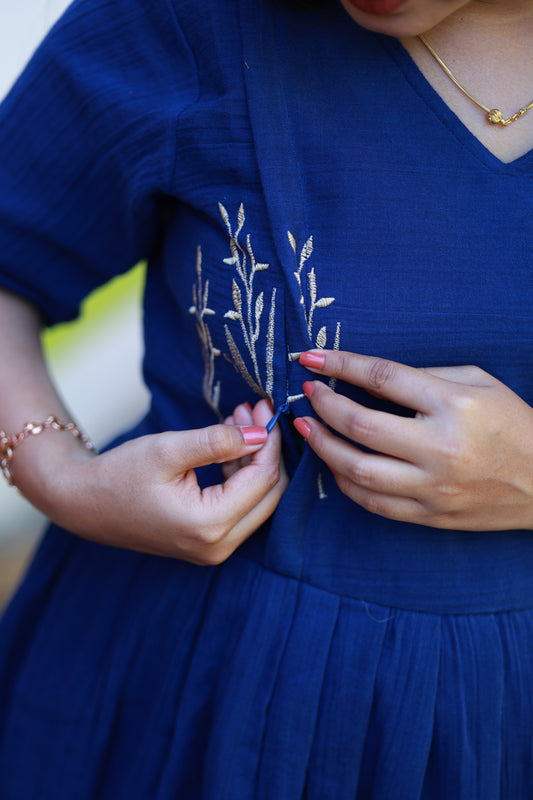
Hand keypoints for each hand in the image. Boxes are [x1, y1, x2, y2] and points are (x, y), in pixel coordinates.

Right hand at [39, 399, 287, 563]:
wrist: (82, 502)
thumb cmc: (119, 474)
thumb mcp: (168, 450)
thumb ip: (218, 441)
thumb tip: (259, 433)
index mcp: (209, 526)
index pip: (262, 480)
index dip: (268, 442)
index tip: (262, 408)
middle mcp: (217, 546)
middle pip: (268, 495)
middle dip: (266, 451)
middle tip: (255, 412)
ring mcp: (213, 549)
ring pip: (257, 501)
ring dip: (253, 460)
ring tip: (239, 420)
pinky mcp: (207, 542)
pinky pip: (239, 507)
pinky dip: (240, 475)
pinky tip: (230, 445)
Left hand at [295, 350, 532, 530]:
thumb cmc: (512, 424)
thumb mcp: (478, 382)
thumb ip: (424, 377)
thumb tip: (368, 378)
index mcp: (454, 405)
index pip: (383, 378)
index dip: (340, 365)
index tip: (312, 358)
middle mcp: (440, 447)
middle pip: (361, 425)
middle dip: (323, 407)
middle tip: (308, 394)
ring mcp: (433, 487)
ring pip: (357, 470)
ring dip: (323, 446)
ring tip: (308, 428)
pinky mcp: (429, 516)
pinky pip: (372, 502)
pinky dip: (345, 482)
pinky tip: (335, 464)